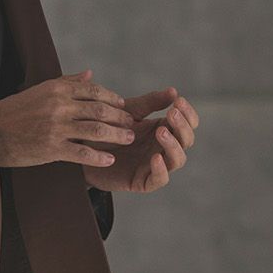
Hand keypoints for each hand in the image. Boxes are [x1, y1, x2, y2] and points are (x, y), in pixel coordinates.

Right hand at [0, 69, 136, 168]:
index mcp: (56, 89)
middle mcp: (58, 105)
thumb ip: (67, 82)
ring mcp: (56, 127)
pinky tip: (110, 160)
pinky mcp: (51, 148)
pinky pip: (82, 152)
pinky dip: (99, 157)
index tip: (123, 106)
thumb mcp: (39, 90)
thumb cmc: (12, 112)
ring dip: (116, 135)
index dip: (112, 98)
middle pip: (99, 109)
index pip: (93, 90)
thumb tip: (90, 73)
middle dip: (119, 117)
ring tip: (128, 138)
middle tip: (132, 124)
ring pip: (96, 129)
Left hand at [80, 86, 197, 192]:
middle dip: (182, 126)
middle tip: (171, 113)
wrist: (83, 149)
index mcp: (164, 129)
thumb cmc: (107, 129)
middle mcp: (163, 147)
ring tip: (160, 131)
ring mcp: (155, 165)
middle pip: (187, 140)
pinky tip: (155, 157)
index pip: (188, 123)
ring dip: (173, 145)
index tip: (179, 101)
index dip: (188, 113)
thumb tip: (174, 91)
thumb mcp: (129, 112)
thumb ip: (150, 103)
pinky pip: (159, 179)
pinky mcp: (143, 181)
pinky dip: (161, 170)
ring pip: (177, 159)